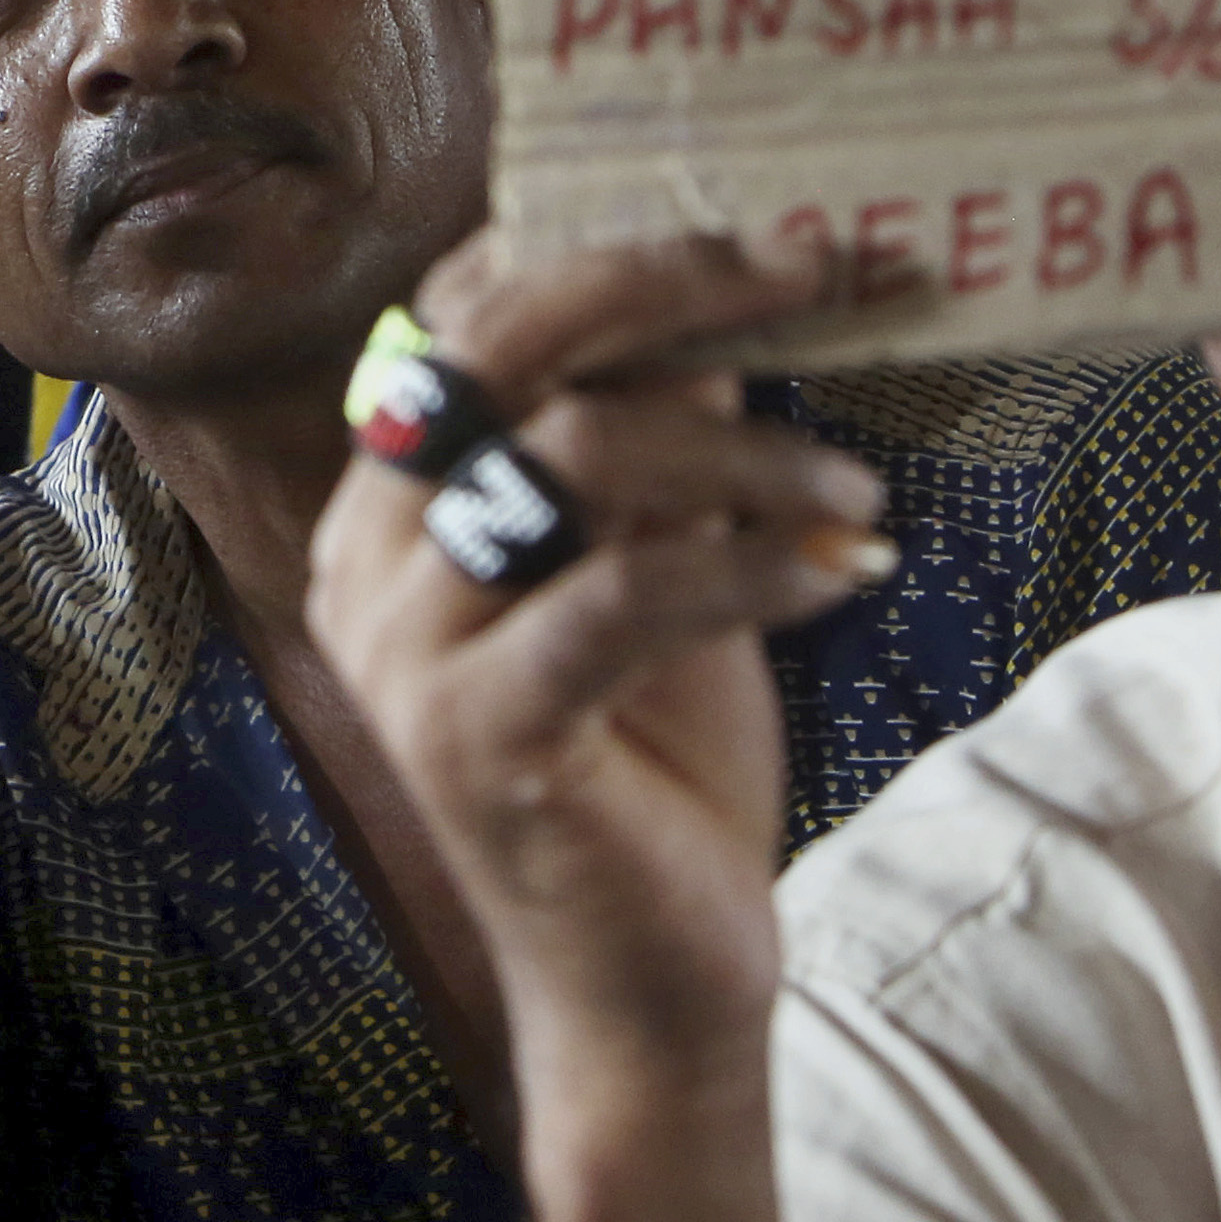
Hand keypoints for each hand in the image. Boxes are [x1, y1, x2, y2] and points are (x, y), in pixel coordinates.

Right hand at [304, 228, 876, 1090]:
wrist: (654, 989)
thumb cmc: (660, 760)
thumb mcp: (665, 555)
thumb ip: (669, 425)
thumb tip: (736, 277)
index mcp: (390, 498)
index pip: (466, 306)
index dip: (610, 243)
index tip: (768, 232)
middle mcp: (364, 556)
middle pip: (499, 344)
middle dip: (669, 284)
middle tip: (815, 274)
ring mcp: (402, 651)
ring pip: (569, 458)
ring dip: (747, 457)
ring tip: (856, 502)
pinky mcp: (474, 738)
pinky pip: (620, 596)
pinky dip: (744, 568)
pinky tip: (833, 584)